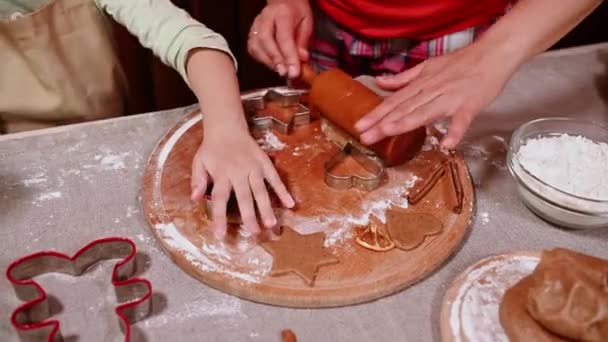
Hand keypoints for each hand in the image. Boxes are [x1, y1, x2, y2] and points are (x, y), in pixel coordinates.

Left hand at [191, 130, 294, 238]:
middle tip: (255, 233)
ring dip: (266, 207)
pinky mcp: (264, 162)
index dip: (220, 218)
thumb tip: (194, 200)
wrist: (226, 126)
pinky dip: (282, 190)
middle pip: (244, 197)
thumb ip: (197, 181)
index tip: (220, 235)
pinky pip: (275, 178)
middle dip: (250, 216)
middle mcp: (238, 172)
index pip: (219, 199)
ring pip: (261, 190)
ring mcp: (253, 167)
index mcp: (221, 174)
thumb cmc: (211, 148)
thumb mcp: (198, 162)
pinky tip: (290, 203)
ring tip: (271, 224)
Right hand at [247, 0, 312, 77]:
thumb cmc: (297, 13)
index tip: (294, 72)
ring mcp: (255, 25)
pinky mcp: (251, 34)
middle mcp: (265, 17)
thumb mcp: (306, 23)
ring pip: (256, 47)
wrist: (284, 2)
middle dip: (276, 60)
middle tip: (286, 73)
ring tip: (282, 71)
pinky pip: (253, 50)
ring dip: (269, 63)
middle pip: (265, 40)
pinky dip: (262, 61)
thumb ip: (303, 41)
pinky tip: (273, 65)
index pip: (284, 37)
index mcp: (282, 13)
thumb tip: (301, 59)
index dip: (289, 56)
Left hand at [355, 46, 514, 147]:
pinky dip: (454, 131)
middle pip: (404, 108)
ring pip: (425, 112)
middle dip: (383, 122)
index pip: (394, 101)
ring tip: (389, 132)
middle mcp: (431, 91)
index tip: (359, 125)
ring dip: (407, 122)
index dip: (376, 113)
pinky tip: (446, 145)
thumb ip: (404, 78)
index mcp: (421, 84)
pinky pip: (461, 121)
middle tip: (364, 136)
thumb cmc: (460, 63)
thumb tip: (379, 81)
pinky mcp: (469, 106)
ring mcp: (450, 99)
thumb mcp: (427, 67)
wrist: (492, 55)